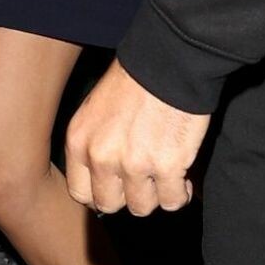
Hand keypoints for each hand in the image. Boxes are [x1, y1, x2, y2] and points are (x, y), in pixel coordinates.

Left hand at [64, 60, 209, 218]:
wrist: (173, 58)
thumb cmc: (140, 75)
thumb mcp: (99, 106)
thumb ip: (97, 140)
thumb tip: (107, 172)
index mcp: (80, 140)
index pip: (81, 193)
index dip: (103, 193)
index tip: (119, 186)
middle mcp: (102, 156)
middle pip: (110, 204)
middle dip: (130, 195)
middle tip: (146, 180)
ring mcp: (134, 164)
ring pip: (142, 206)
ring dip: (156, 194)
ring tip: (168, 177)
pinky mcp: (168, 165)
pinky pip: (171, 201)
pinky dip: (180, 193)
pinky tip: (184, 178)